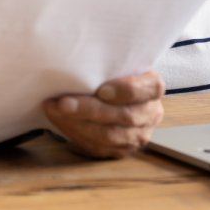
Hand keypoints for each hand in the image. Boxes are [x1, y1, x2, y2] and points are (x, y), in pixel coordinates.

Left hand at [42, 70, 164, 158]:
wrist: (112, 90)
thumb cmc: (111, 71)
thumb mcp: (116, 61)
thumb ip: (106, 61)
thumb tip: (79, 59)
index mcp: (154, 86)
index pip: (147, 89)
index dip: (125, 90)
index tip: (100, 89)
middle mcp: (151, 113)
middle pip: (124, 116)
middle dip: (89, 110)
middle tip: (62, 102)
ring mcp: (138, 134)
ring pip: (110, 136)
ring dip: (78, 125)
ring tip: (55, 111)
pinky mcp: (122, 149)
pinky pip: (99, 148)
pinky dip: (76, 135)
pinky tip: (60, 122)